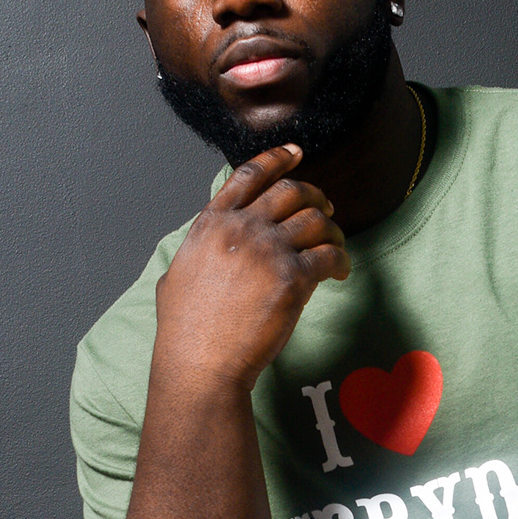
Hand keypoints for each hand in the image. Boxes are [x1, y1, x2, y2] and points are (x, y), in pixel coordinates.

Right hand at [154, 144, 350, 387]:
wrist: (199, 364)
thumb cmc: (185, 331)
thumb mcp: (177, 275)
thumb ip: (199, 251)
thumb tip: (206, 245)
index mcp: (212, 224)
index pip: (249, 174)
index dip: (277, 159)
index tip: (296, 154)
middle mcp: (241, 229)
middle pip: (291, 192)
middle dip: (314, 196)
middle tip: (325, 210)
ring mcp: (267, 252)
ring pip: (315, 221)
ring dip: (331, 231)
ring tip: (335, 246)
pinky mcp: (292, 279)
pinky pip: (329, 256)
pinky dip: (340, 260)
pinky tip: (339, 272)